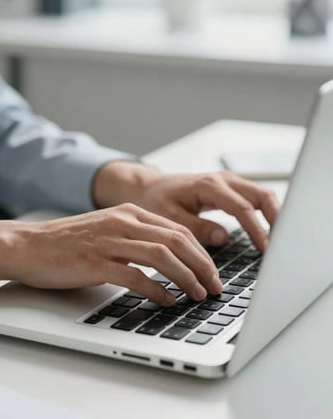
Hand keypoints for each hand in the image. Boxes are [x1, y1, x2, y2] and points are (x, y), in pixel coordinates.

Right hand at [0, 203, 222, 304]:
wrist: (28, 244)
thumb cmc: (69, 241)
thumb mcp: (109, 230)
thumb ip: (138, 238)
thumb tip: (171, 259)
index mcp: (130, 213)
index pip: (178, 230)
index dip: (201, 253)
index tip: (212, 273)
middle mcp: (123, 222)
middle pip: (177, 240)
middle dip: (202, 266)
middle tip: (214, 287)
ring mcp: (109, 240)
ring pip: (161, 255)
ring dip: (185, 277)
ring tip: (197, 295)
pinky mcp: (95, 261)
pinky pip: (134, 275)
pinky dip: (155, 289)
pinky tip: (166, 300)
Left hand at [94, 163, 279, 251]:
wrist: (149, 188)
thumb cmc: (156, 201)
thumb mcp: (169, 217)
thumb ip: (196, 227)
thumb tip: (223, 237)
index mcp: (208, 186)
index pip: (242, 208)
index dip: (256, 230)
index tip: (265, 250)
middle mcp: (222, 180)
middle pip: (262, 195)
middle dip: (276, 219)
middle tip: (282, 245)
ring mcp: (227, 182)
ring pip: (262, 195)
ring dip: (273, 216)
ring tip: (278, 241)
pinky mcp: (228, 189)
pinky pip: (254, 198)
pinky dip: (264, 213)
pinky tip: (266, 232)